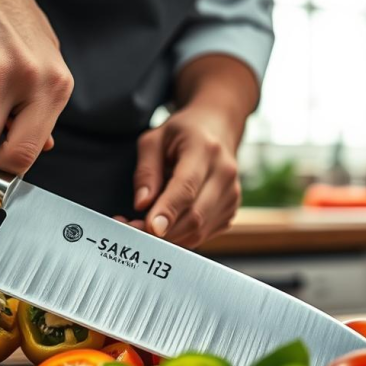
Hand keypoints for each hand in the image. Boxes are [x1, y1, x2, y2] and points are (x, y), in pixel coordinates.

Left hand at [128, 107, 242, 247]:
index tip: (150, 228)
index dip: (168, 211)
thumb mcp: (154, 140)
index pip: (187, 187)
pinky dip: (181, 237)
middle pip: (195, 216)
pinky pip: (204, 234)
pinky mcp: (231, 210)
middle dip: (162, 231)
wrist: (219, 128)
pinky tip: (167, 225)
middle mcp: (224, 173)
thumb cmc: (184, 132)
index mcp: (204, 149)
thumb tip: (142, 204)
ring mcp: (232, 194)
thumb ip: (146, 172)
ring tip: (144, 227)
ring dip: (169, 237)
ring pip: (199, 230)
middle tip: (133, 230)